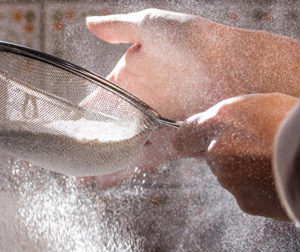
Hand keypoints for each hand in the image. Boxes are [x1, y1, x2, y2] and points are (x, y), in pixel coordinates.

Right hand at [81, 9, 299, 187]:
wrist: (237, 66)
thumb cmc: (196, 39)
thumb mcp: (151, 25)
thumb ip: (118, 28)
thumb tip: (87, 23)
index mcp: (134, 75)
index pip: (101, 97)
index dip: (82, 111)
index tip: (61, 126)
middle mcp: (145, 101)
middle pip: (110, 126)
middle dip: (89, 143)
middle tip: (65, 158)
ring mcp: (159, 122)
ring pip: (125, 145)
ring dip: (103, 161)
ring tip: (79, 177)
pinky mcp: (176, 139)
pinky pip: (146, 157)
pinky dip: (126, 169)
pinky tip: (105, 180)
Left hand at [174, 93, 298, 219]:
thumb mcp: (267, 104)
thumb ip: (237, 118)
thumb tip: (226, 127)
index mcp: (220, 121)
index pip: (184, 136)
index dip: (191, 140)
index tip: (194, 143)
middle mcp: (218, 151)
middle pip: (212, 157)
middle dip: (230, 154)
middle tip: (261, 148)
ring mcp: (231, 180)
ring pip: (232, 177)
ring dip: (248, 172)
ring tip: (280, 163)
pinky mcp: (246, 203)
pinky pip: (249, 194)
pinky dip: (262, 190)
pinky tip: (284, 179)